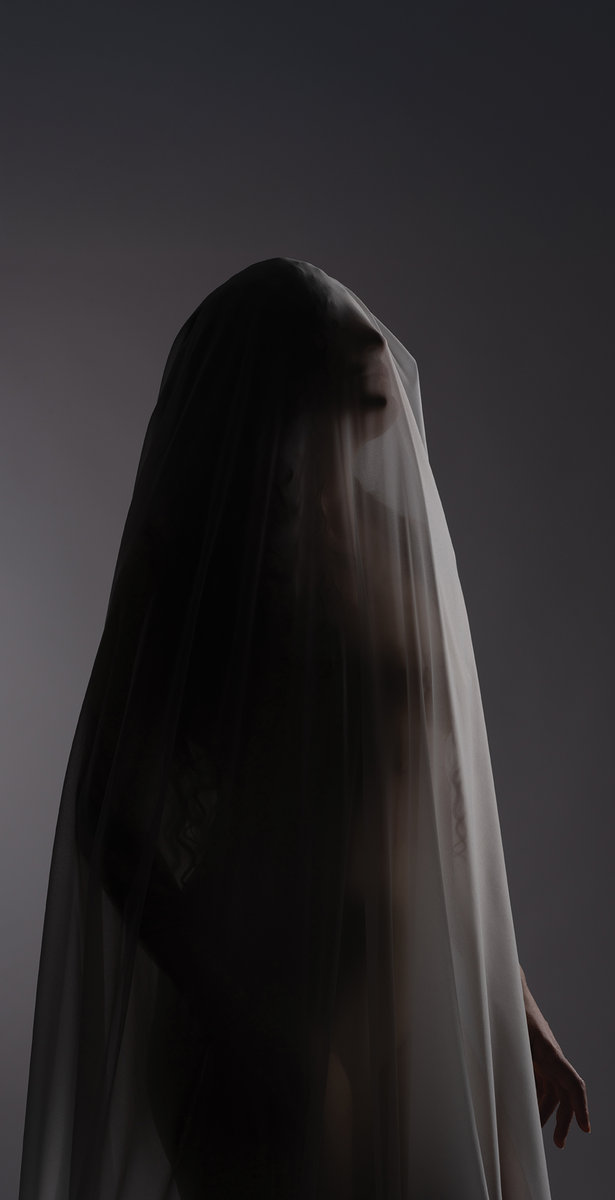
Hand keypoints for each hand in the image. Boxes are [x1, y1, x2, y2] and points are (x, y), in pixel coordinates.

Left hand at [520, 968, 590, 1148]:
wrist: (509, 991)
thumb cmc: (510, 1009)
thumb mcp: (509, 1029)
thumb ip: (508, 1050)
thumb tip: (498, 1076)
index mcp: (549, 1052)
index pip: (573, 1083)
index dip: (581, 1106)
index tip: (585, 1128)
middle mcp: (551, 1057)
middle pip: (565, 1094)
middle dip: (565, 1120)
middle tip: (559, 1143)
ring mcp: (544, 1058)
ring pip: (554, 1092)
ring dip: (550, 1113)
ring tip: (540, 1134)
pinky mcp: (534, 1058)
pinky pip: (542, 1083)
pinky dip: (538, 1101)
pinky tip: (527, 1113)